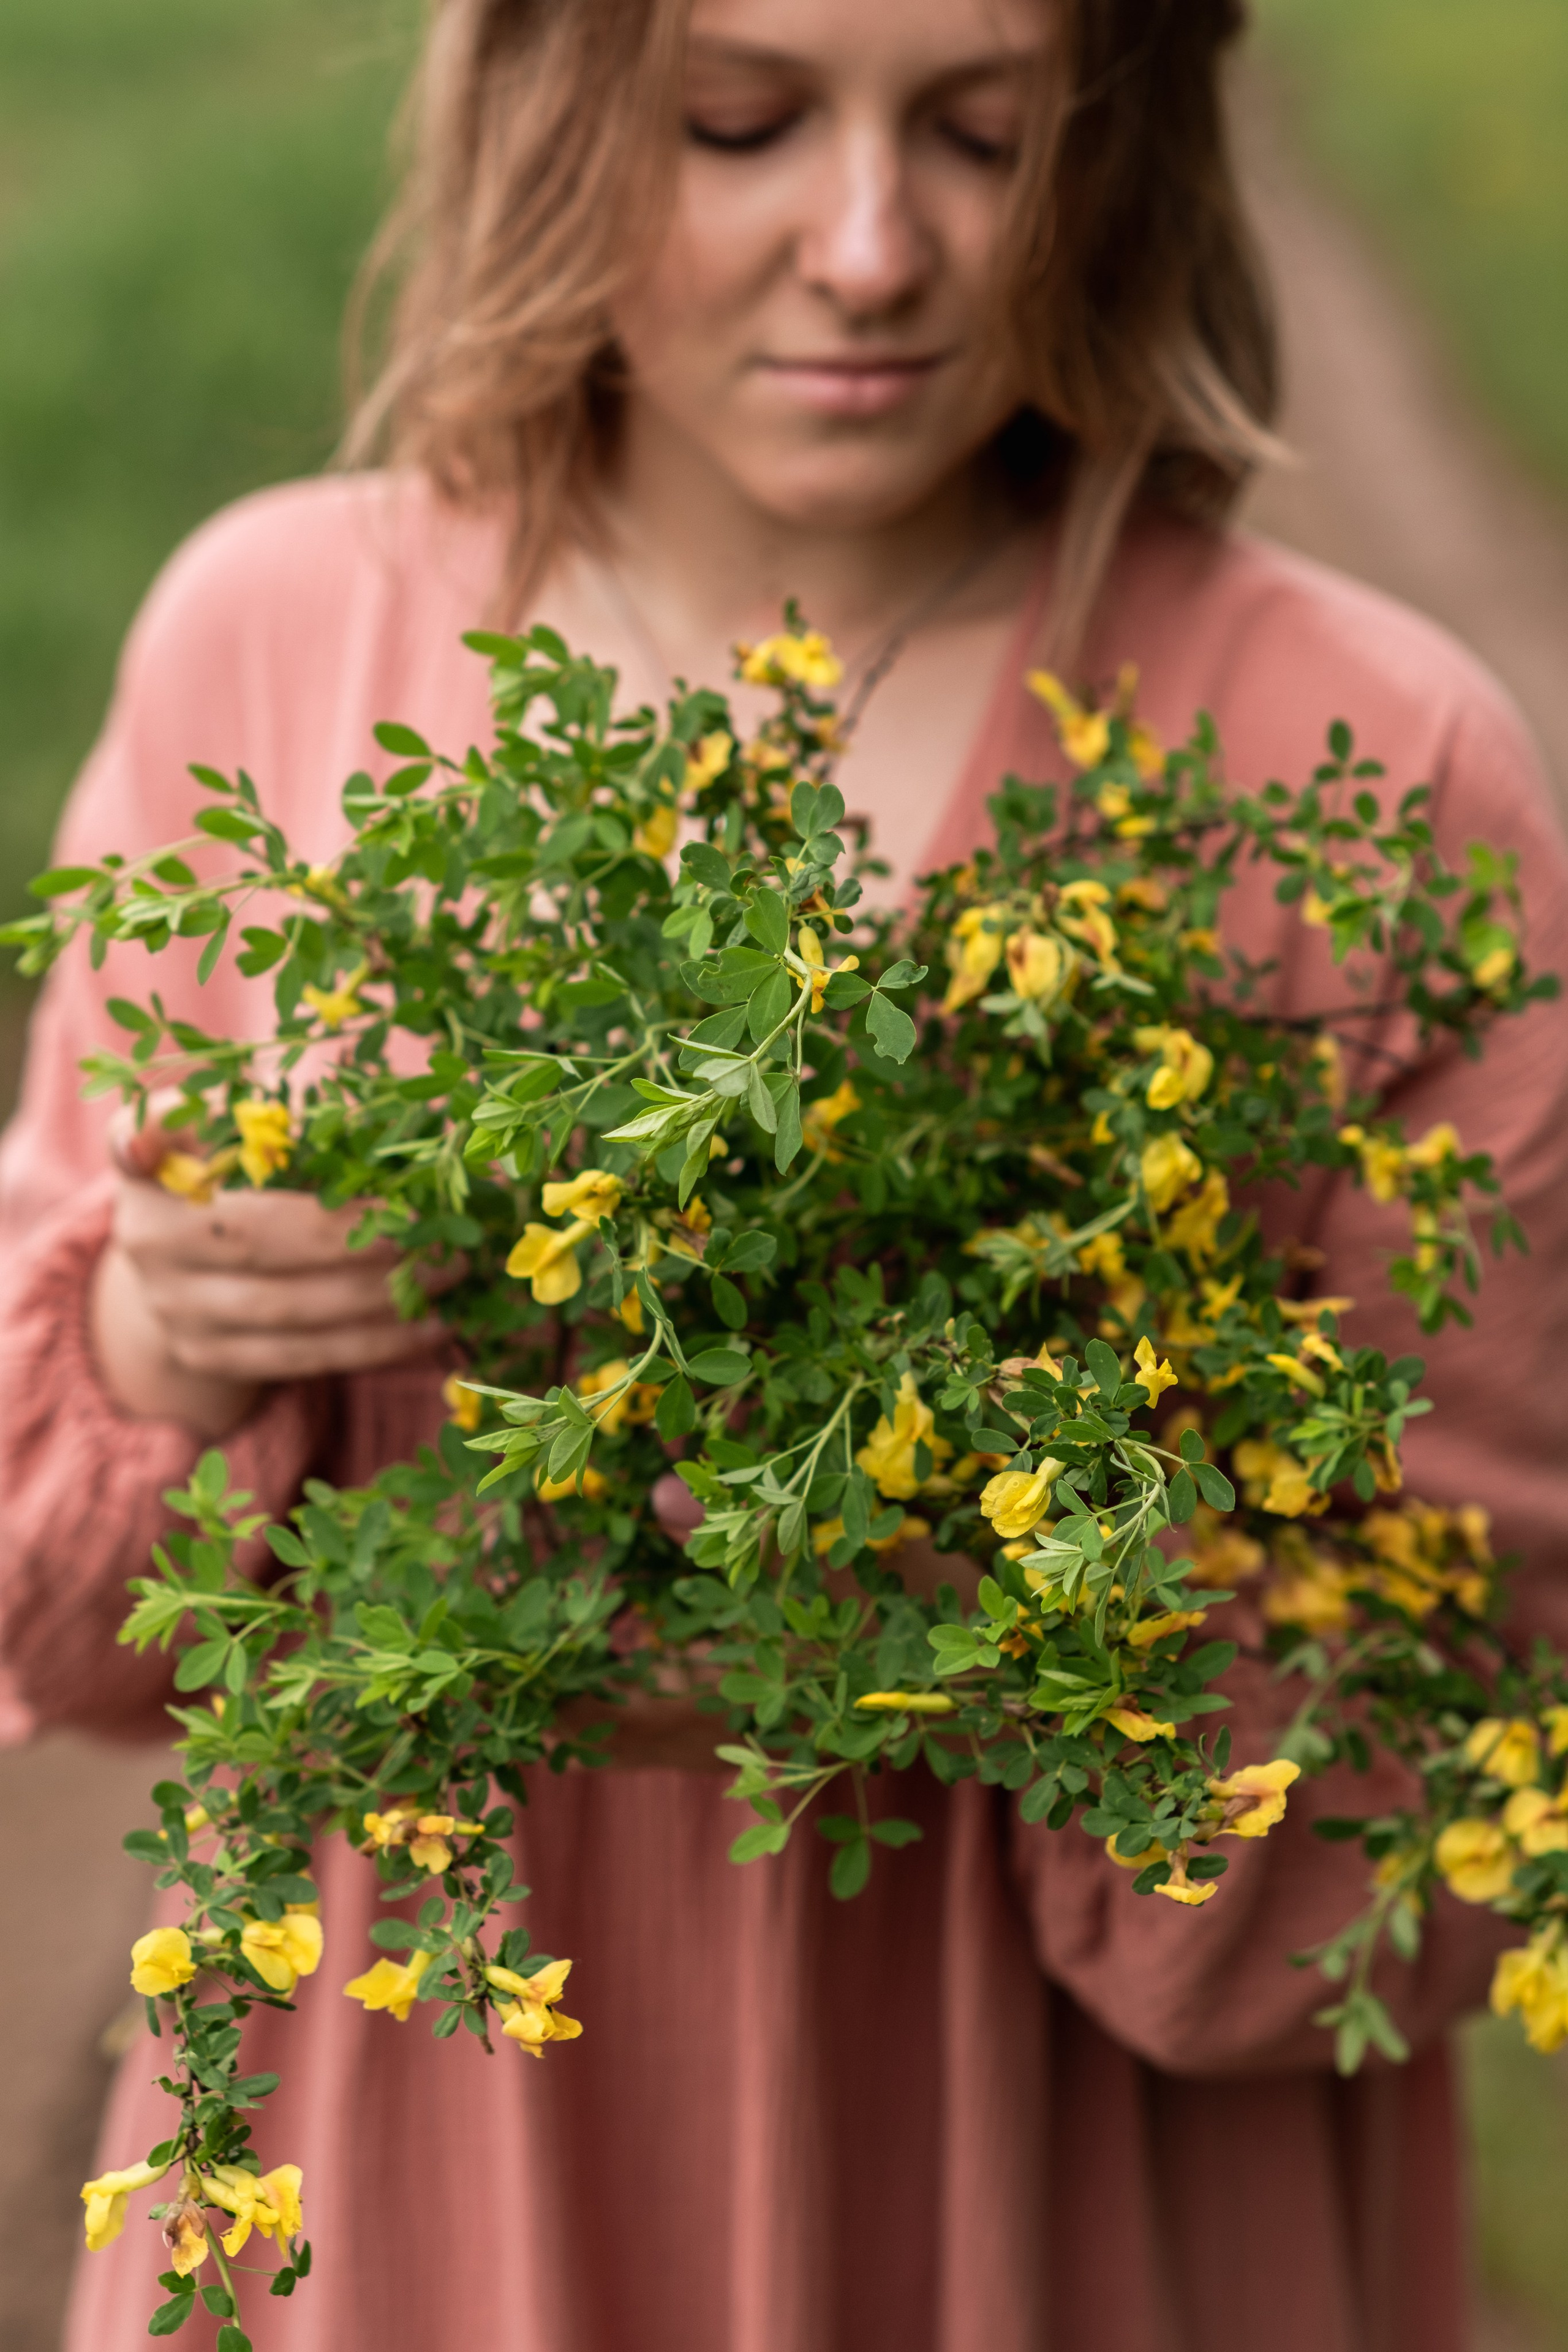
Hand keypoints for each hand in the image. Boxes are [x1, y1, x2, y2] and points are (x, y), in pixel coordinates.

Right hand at [89, 1101, 447, 1439]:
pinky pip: (303, 1356)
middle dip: (355, 1237)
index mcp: (149, 1165)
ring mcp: (173, 1306)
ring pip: (288, 1308)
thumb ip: (278, 1112)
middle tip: (435, 1227)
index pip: (157, 1147)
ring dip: (380, 1295)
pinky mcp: (208, 1356)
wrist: (186, 1267)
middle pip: (257, 1239)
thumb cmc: (236, 1175)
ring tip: (450, 1272)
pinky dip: (375, 1342)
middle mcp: (144, 1237)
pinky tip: (433, 1322)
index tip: (213, 1141)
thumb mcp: (234, 1129)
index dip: (180, 1138)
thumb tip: (401, 1117)